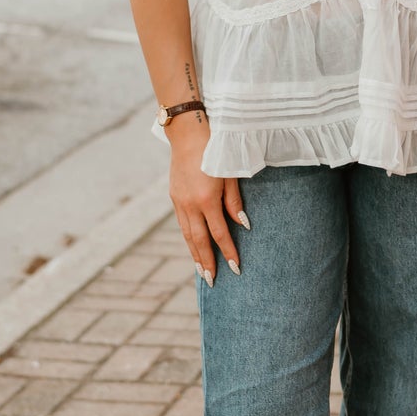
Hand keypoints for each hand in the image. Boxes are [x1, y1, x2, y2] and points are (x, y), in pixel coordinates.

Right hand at [167, 115, 246, 283]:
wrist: (188, 133)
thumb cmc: (216, 150)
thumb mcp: (230, 174)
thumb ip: (234, 202)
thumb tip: (242, 225)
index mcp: (206, 200)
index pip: (219, 234)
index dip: (228, 252)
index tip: (236, 268)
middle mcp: (190, 205)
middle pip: (199, 241)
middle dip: (207, 262)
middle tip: (212, 282)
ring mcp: (179, 202)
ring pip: (187, 235)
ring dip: (195, 255)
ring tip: (202, 272)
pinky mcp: (174, 197)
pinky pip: (182, 224)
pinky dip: (189, 238)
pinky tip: (194, 247)